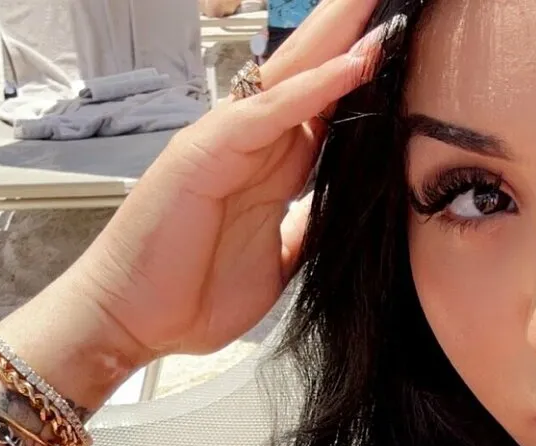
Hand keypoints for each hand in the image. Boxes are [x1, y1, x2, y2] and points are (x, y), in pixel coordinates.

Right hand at [66, 0, 401, 358]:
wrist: (129, 322)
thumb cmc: (187, 295)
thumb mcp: (275, 263)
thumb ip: (305, 229)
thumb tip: (343, 216)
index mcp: (268, 169)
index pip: (327, 110)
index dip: (364, 79)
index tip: (406, 52)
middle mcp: (249, 144)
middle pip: (310, 75)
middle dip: (350, 33)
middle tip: (390, 0)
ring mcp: (225, 141)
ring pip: (291, 75)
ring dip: (337, 39)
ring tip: (375, 3)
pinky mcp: (206, 150)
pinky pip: (269, 111)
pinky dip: (313, 86)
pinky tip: (352, 63)